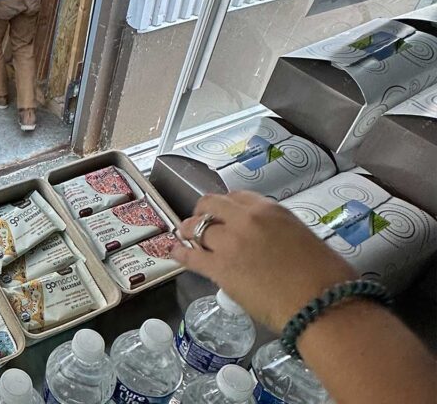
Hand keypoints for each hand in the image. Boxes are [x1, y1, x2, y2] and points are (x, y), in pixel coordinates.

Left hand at [171, 191, 356, 332]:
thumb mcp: (304, 238)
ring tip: (186, 237)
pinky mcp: (219, 268)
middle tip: (200, 223)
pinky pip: (190, 256)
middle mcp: (246, 220)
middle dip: (203, 213)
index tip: (223, 214)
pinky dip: (181, 254)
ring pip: (196, 228)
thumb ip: (280, 232)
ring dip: (189, 231)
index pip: (237, 197)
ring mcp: (229, 242)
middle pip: (211, 206)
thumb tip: (271, 242)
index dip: (226, 207)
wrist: (321, 305)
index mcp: (270, 210)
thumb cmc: (326, 277)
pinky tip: (176, 254)